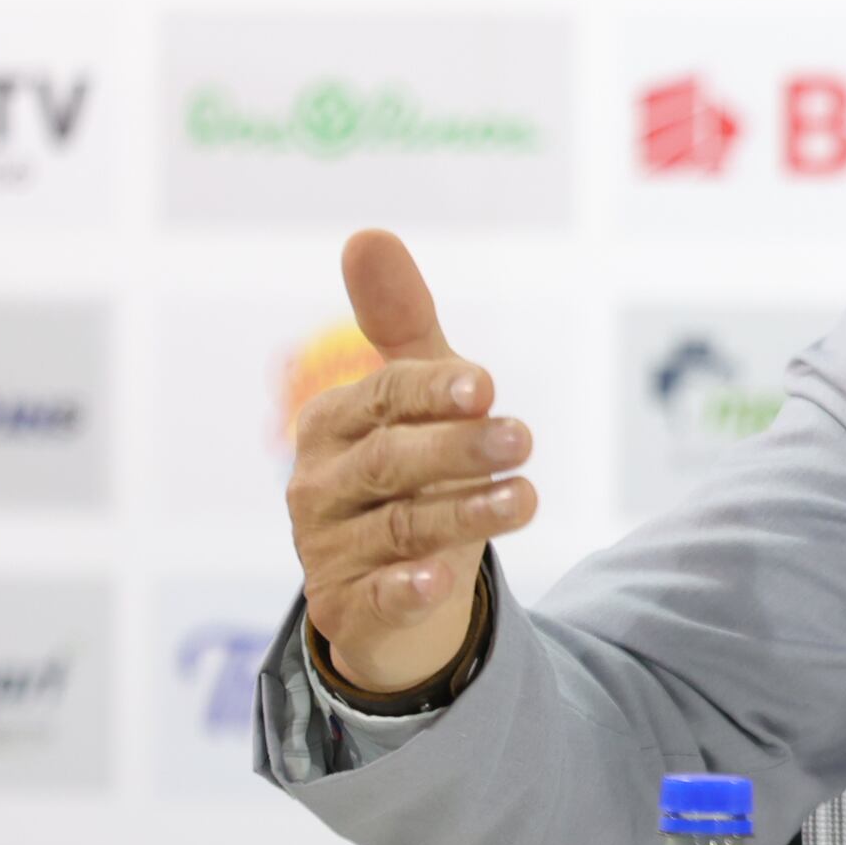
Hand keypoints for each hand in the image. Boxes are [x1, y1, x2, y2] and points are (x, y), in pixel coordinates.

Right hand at [286, 230, 538, 693]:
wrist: (392, 584)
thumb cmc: (410, 471)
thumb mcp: (413, 398)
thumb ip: (401, 324)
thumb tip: (367, 234)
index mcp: (331, 425)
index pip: (381, 399)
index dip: (431, 390)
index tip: (485, 386)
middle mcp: (318, 486)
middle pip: (391, 462)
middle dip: (459, 448)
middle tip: (524, 437)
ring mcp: (327, 550)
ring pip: (400, 527)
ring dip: (465, 511)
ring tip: (527, 497)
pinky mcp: (345, 609)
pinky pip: (374, 599)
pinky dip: (408, 589)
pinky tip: (444, 579)